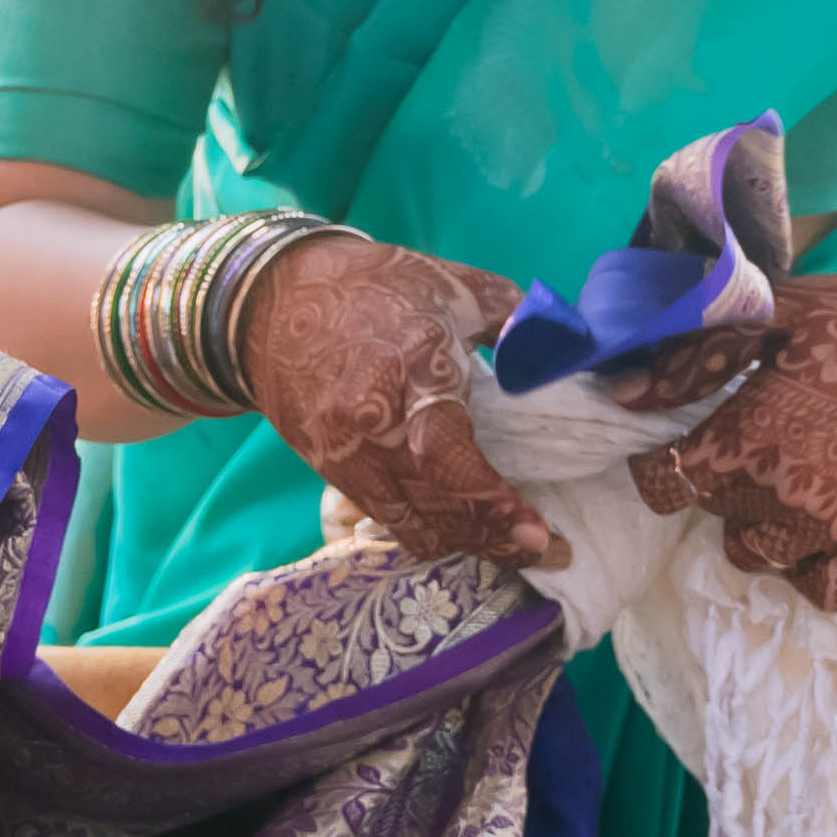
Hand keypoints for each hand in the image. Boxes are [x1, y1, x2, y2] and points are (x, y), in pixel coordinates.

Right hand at [239, 230, 560, 575]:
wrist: (269, 299)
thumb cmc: (373, 286)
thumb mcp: (453, 285)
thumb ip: (516, 318)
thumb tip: (567, 346)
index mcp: (413, 370)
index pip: (452, 460)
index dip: (496, 506)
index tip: (540, 534)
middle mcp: (374, 422)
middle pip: (437, 509)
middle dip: (495, 541)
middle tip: (544, 551)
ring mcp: (345, 451)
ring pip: (411, 525)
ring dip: (462, 543)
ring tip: (506, 546)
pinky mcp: (327, 468)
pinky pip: (385, 518)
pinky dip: (426, 529)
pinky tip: (456, 526)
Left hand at [626, 262, 836, 614]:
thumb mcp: (786, 311)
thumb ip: (699, 354)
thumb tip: (624, 396)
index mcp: (753, 431)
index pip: (664, 483)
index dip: (663, 467)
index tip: (685, 450)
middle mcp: (789, 490)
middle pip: (713, 513)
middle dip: (726, 481)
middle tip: (768, 441)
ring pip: (756, 556)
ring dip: (761, 525)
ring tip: (796, 481)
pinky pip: (819, 589)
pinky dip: (812, 564)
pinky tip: (827, 521)